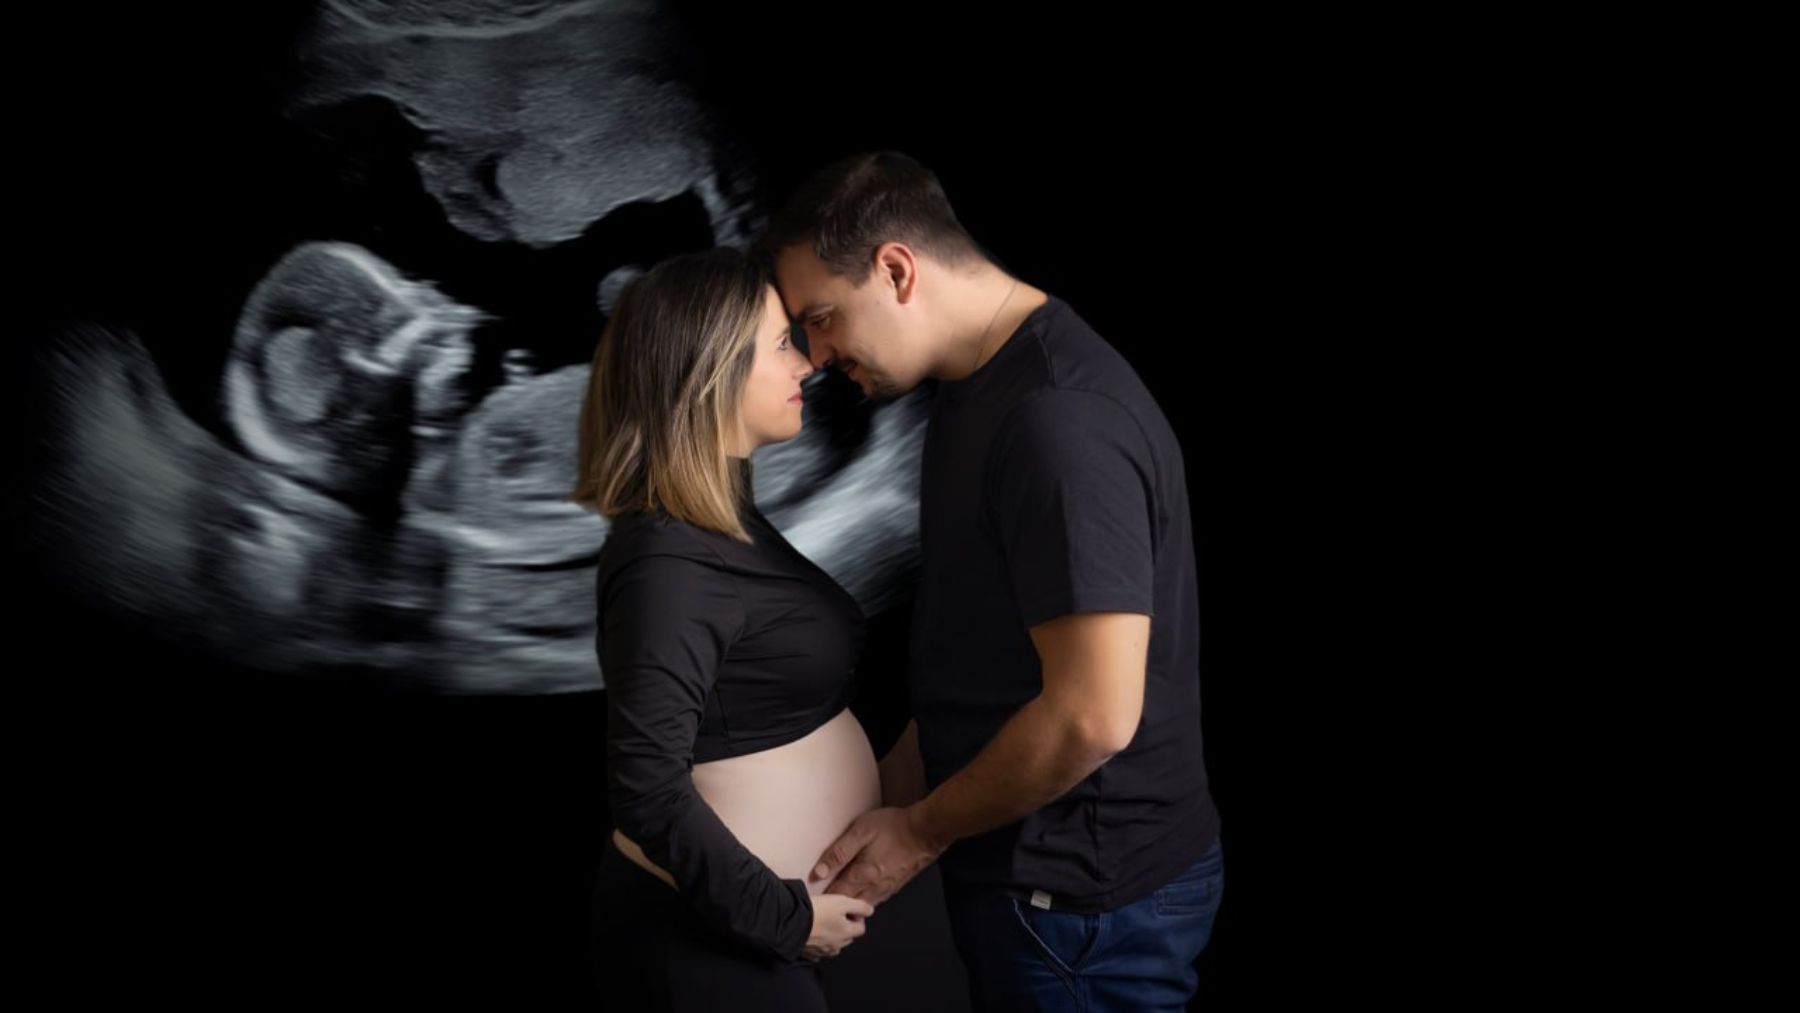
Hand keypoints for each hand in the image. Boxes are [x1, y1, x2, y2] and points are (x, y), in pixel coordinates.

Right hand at [802, 891, 873, 961]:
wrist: (791, 922)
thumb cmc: (818, 911)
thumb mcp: (842, 901)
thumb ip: (860, 906)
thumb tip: (870, 911)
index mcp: (847, 934)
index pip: (861, 928)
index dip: (857, 916)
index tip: (848, 908)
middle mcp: (837, 946)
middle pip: (847, 937)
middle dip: (845, 927)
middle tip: (835, 913)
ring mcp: (822, 951)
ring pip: (833, 945)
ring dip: (832, 936)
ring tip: (823, 923)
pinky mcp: (808, 953)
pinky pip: (817, 951)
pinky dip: (818, 944)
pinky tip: (813, 934)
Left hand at [809, 805, 947, 906]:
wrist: (926, 831)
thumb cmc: (893, 827)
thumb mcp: (861, 832)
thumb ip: (839, 852)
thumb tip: (819, 872)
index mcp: (861, 876)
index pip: (836, 895)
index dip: (823, 899)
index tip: (813, 900)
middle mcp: (874, 887)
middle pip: (850, 904)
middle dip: (836, 906)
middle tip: (824, 906)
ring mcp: (887, 888)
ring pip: (864, 904)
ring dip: (852, 905)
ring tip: (840, 905)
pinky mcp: (896, 885)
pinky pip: (877, 899)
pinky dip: (866, 901)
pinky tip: (863, 896)